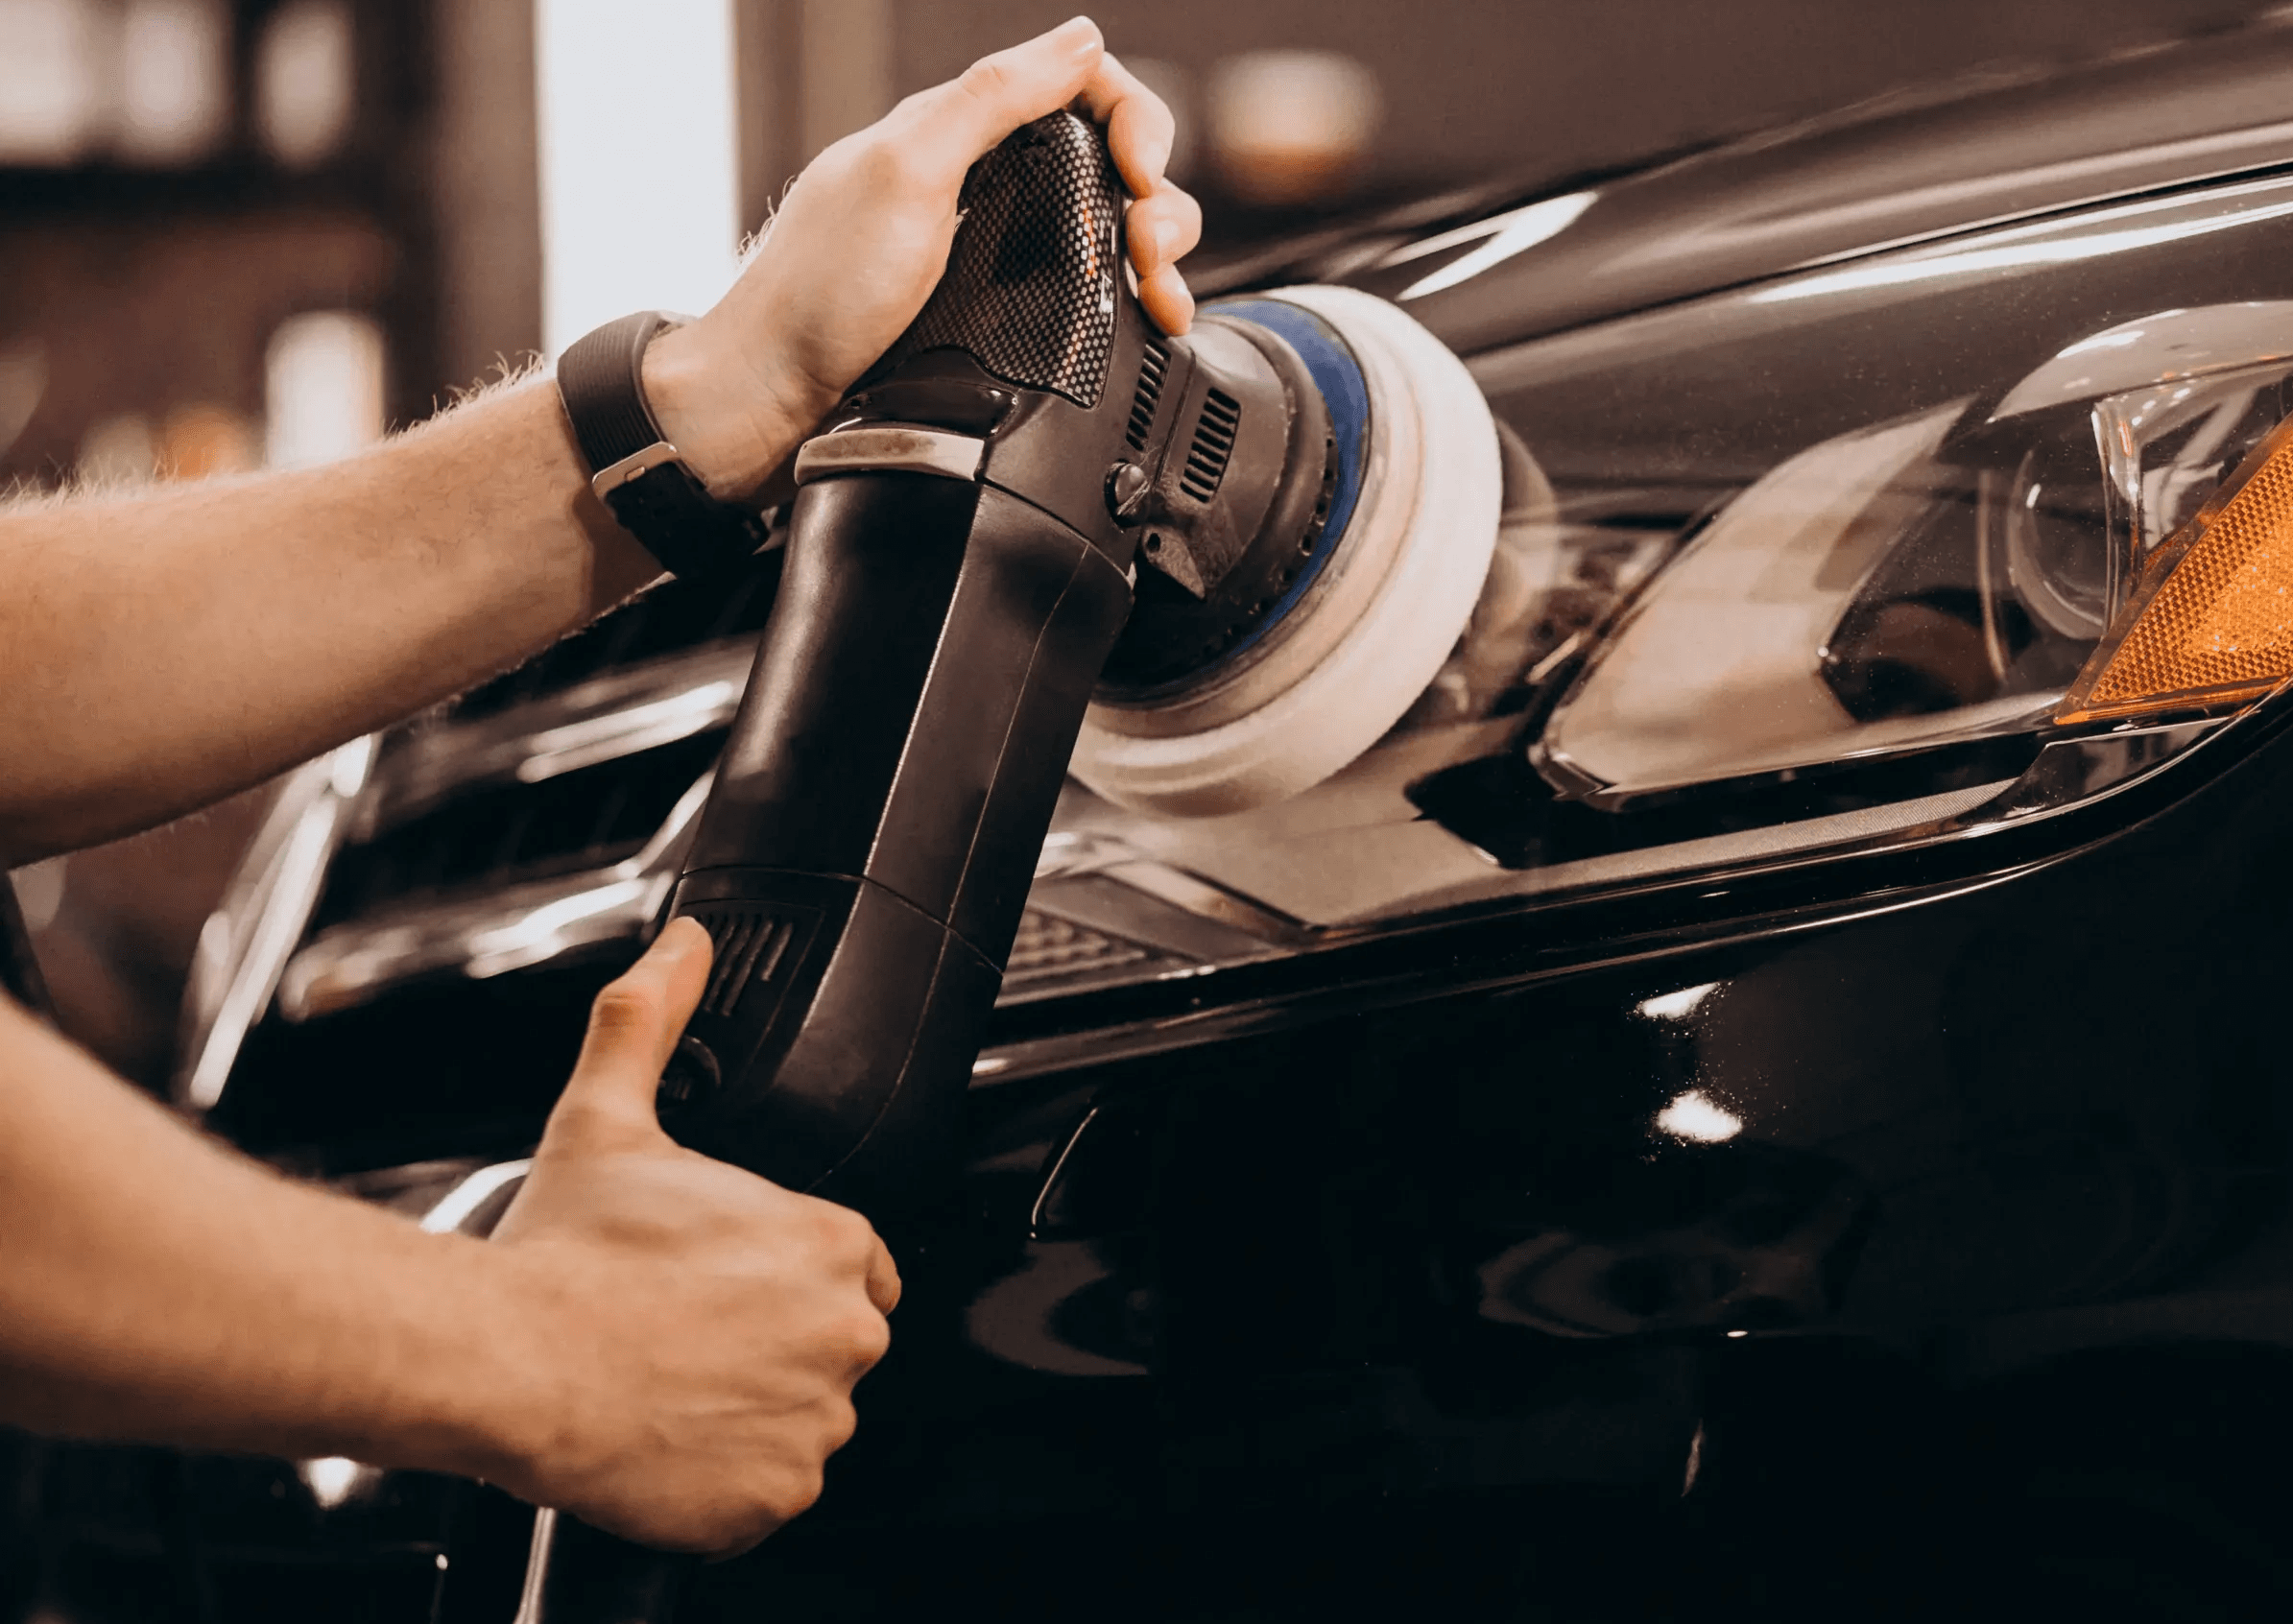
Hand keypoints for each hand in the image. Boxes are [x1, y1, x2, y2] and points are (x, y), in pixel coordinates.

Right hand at [485, 918, 899, 1554]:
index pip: (848, 1262)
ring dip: (752, 1403)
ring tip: (671, 1378)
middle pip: (832, 1338)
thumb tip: (680, 948)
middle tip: (686, 1330)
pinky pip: (774, 1485)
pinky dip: (730, 1473)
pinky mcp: (779, 1492)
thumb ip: (652, 1020)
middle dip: (771, 1337)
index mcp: (829, 1240)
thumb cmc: (562, 1253)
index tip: (722, 1282)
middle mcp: (844, 1329)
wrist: (509, 1363)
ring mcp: (816, 1418)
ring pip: (804, 1412)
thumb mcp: (609, 1115)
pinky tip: (672, 1435)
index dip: (781, 1271)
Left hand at [644, 14, 1202, 497]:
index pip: (1082, 91)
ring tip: (1161, 296)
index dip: (1132, 120)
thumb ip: (991, 100)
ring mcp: (996, 256)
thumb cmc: (817, 296)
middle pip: (1112, 165)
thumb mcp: (907, 172)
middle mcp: (984, 188)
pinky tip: (1148, 322)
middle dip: (1158, 199)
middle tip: (1150, 249)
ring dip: (1160, 257)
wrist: (773, 403)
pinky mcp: (1002, 321)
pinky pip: (1090, 296)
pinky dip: (1132, 304)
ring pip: (1110, 233)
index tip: (1140, 173)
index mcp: (960, 135)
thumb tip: (1080, 41)